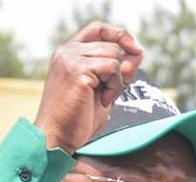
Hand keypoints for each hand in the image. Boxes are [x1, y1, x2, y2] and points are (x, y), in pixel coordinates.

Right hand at [34, 21, 142, 153]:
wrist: (57, 137)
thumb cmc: (77, 118)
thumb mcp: (103, 89)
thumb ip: (118, 71)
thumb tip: (138, 51)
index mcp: (69, 53)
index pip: (98, 29)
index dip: (119, 35)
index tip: (135, 49)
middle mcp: (67, 51)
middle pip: (112, 44)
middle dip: (122, 68)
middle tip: (111, 92)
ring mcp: (70, 59)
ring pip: (114, 54)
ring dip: (117, 79)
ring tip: (104, 98)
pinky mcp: (77, 70)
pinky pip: (112, 67)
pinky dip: (115, 86)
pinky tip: (103, 101)